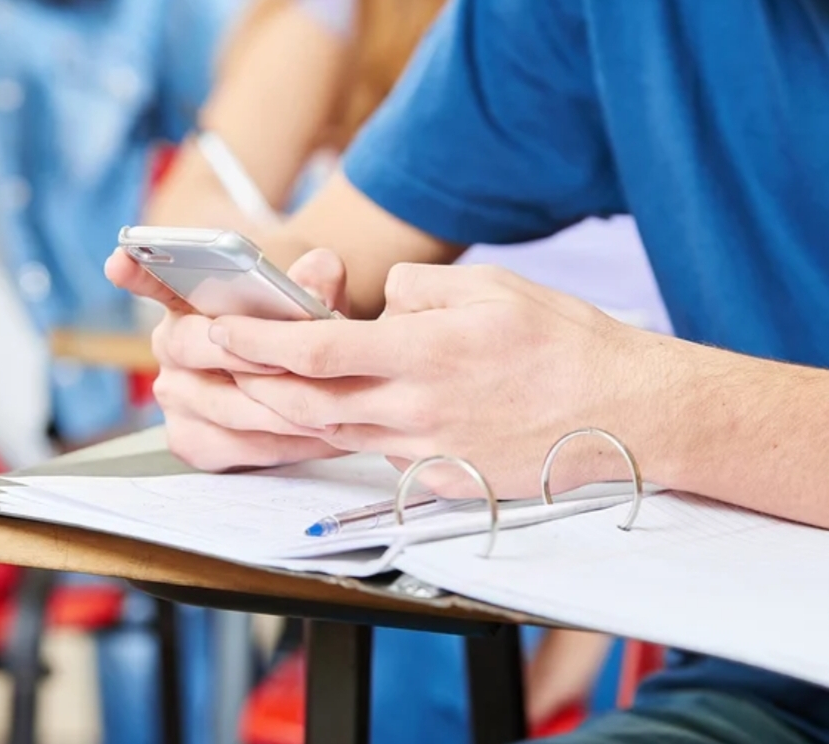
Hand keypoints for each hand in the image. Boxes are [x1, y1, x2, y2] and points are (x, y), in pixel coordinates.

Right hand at [105, 248, 350, 469]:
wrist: (309, 386)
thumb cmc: (300, 333)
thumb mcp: (313, 300)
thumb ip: (317, 280)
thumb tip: (318, 274)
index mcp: (190, 302)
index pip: (154, 281)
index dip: (136, 273)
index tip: (121, 261)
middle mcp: (172, 347)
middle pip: (191, 346)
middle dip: (243, 355)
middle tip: (287, 361)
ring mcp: (175, 397)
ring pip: (221, 405)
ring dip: (278, 409)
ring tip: (328, 408)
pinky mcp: (191, 441)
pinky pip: (235, 447)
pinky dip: (281, 443)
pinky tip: (317, 437)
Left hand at [206, 261, 675, 496]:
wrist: (625, 413)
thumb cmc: (566, 343)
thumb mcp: (492, 286)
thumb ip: (419, 291)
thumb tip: (379, 304)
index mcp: (426, 354)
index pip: (317, 350)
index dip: (257, 341)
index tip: (216, 328)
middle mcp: (418, 409)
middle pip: (307, 404)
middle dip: (244, 382)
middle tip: (202, 363)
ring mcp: (429, 452)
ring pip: (333, 435)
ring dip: (281, 413)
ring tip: (242, 389)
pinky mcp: (444, 480)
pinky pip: (379, 456)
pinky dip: (346, 436)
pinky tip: (333, 419)